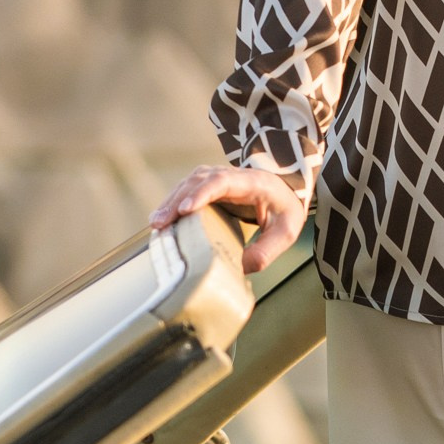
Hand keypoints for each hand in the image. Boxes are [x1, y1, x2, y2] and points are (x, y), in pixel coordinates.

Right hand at [150, 161, 309, 278]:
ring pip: (190, 182)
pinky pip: (189, 189)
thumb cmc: (286, 210)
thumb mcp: (287, 231)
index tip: (185, 209)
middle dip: (177, 200)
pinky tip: (163, 219)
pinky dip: (174, 201)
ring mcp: (221, 178)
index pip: (223, 181)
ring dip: (172, 200)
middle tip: (160, 223)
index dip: (202, 193)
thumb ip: (267, 250)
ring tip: (156, 224)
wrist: (287, 191)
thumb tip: (243, 268)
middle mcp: (233, 176)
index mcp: (253, 182)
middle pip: (200, 179)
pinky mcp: (212, 186)